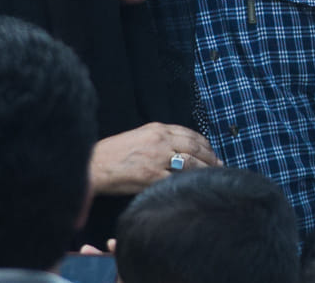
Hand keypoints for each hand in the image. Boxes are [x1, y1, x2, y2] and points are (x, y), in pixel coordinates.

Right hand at [88, 123, 220, 195]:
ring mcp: (157, 159)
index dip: (204, 144)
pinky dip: (188, 182)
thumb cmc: (115, 153)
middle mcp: (160, 141)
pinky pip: (177, 180)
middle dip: (210, 157)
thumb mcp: (140, 136)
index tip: (212, 152)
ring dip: (205, 170)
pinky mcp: (152, 177)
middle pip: (194, 147)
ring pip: (190, 163)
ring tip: (212, 176)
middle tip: (219, 165)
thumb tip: (183, 149)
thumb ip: (161, 139)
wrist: (94, 165)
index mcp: (157, 129)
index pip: (189, 134)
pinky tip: (195, 186)